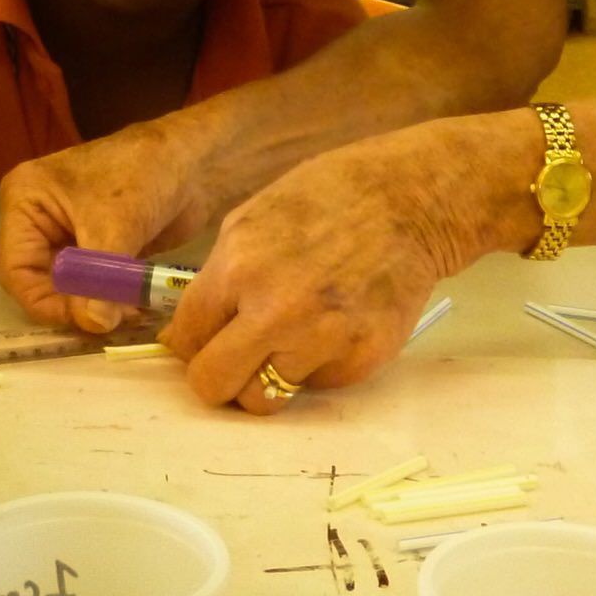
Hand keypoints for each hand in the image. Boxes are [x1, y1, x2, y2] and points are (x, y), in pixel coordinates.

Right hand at [0, 114, 215, 330]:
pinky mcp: (98, 244)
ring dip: (96, 304)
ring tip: (128, 313)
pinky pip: (93, 282)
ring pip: (69, 286)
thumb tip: (94, 325)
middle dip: (74, 304)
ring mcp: (69, 232)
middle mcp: (39, 219)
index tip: (82, 319)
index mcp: (25, 201)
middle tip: (110, 321)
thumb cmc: (146, 173)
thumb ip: (99, 279)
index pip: (17, 269)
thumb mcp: (116, 225)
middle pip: (42, 281)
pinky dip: (110, 297)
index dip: (46, 301)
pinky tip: (133, 307)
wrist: (196, 158)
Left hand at [161, 129, 468, 411]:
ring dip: (270, 376)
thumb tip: (183, 335)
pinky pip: (316, 386)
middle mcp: (275, 310)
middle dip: (220, 374)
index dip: (193, 341)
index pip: (185, 339)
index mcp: (239, 267)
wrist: (412, 199)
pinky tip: (336, 324)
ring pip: (263, 399)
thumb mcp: (254, 218)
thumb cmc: (330, 196)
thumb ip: (218, 278)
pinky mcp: (360, 358)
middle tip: (240, 357)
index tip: (209, 338)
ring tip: (293, 340)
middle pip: (212, 385)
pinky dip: (319, 365)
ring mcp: (321, 338)